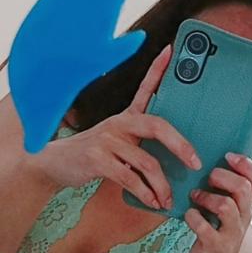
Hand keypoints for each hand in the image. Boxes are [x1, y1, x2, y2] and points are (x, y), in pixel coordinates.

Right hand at [24, 44, 201, 209]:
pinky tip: (151, 202)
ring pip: (146, 161)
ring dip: (161, 185)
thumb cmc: (96, 155)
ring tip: (168, 199)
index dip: (158, 69)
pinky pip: (129, 178)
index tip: (171, 50)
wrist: (55, 164)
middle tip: (195, 163)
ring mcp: (107, 139)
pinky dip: (144, 193)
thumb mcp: (119, 141)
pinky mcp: (97, 159)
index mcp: (127, 117)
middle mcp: (119, 123)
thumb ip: (142, 144)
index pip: (145, 88)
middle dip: (180, 145)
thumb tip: (179, 158)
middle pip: (158, 126)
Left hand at [184, 152, 251, 252]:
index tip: (229, 156)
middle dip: (224, 178)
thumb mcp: (230, 209)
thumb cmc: (218, 230)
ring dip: (207, 197)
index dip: (247, 165)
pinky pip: (205, 227)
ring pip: (226, 206)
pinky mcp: (216, 245)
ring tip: (195, 195)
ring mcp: (232, 233)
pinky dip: (193, 217)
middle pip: (242, 189)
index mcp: (248, 204)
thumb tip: (210, 156)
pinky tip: (189, 214)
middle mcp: (244, 217)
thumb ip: (227, 189)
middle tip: (209, 176)